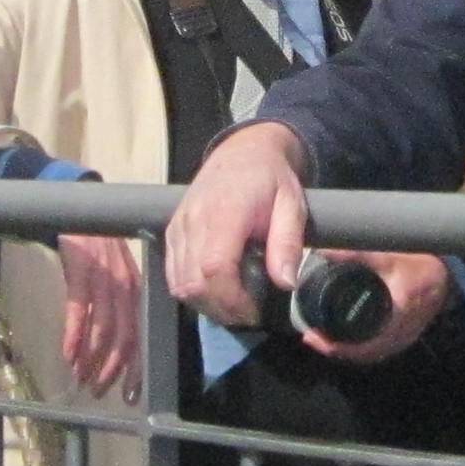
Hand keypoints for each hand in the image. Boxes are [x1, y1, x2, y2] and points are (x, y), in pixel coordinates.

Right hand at [55, 234, 146, 392]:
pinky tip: (68, 355)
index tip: (129, 394)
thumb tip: (109, 342)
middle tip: (98, 390)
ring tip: (80, 377)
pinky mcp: (80, 272)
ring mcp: (103, 280)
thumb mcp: (112, 272)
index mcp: (134, 289)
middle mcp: (124, 286)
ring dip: (91, 358)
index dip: (134, 367)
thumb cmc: (91, 245)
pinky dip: (74, 337)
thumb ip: (115, 303)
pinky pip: (79, 311)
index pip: (139, 335)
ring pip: (103, 329)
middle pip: (124, 337)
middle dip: (112, 369)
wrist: (73, 209)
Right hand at [169, 123, 312, 328]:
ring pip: (179, 283)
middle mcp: (194, 219)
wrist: (244, 152)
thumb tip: (286, 283)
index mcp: (225, 210)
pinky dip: (191, 290)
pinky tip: (215, 290)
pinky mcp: (171, 231)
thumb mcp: (292, 206)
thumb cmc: (271, 179)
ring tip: (233, 304)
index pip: (214, 267)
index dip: (231, 298)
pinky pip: (172, 273)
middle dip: (220, 308)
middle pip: (193, 282)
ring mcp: (178, 225)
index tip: (252, 310)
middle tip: (247, 313)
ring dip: (205, 304)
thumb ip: (288, 244)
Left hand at [306, 251, 450, 363]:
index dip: (337, 345)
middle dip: (335, 348)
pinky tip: (345, 340)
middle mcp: (402, 332)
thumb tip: (322, 251)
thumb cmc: (418, 262)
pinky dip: (360, 348)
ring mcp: (405, 338)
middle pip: (363, 353)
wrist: (445, 273)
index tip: (314, 335)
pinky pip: (379, 350)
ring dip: (346, 350)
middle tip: (312, 337)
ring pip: (370, 354)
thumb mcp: (386, 255)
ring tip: (322, 339)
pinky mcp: (405, 337)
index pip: (363, 343)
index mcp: (398, 313)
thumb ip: (355, 253)